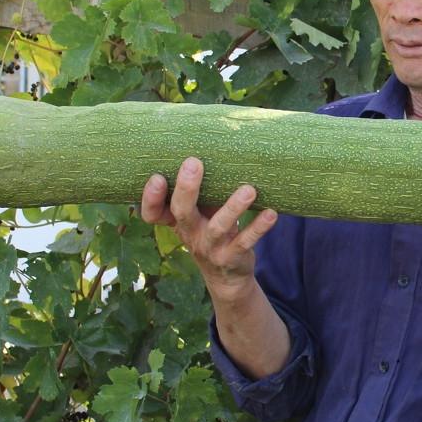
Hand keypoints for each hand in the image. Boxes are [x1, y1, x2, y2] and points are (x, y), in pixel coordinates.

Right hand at [139, 156, 277, 299]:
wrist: (227, 276)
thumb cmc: (212, 230)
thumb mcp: (202, 213)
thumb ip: (203, 190)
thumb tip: (213, 145)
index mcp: (178, 221)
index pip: (153, 213)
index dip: (151, 197)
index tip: (157, 176)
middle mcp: (190, 233)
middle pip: (182, 212)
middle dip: (187, 188)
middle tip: (194, 162)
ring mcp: (210, 248)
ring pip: (219, 227)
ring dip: (233, 208)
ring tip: (249, 190)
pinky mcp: (232, 257)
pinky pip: (245, 241)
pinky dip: (258, 227)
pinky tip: (270, 213)